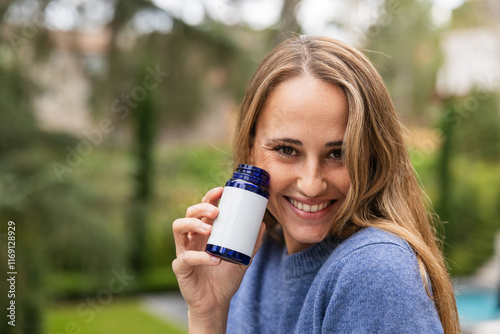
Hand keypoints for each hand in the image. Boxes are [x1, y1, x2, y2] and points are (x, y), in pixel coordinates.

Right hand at [172, 187, 265, 331]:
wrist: (216, 303)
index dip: (209, 197)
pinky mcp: (180, 267)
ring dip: (193, 224)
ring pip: (178, 227)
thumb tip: (263, 225)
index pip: (203, 208)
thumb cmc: (226, 278)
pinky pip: (185, 258)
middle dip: (201, 207)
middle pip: (189, 213)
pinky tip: (214, 259)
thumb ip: (252, 243)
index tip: (221, 190)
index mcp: (205, 231)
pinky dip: (199, 256)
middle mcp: (192, 238)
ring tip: (210, 228)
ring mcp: (184, 250)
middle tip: (216, 210)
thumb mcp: (242, 258)